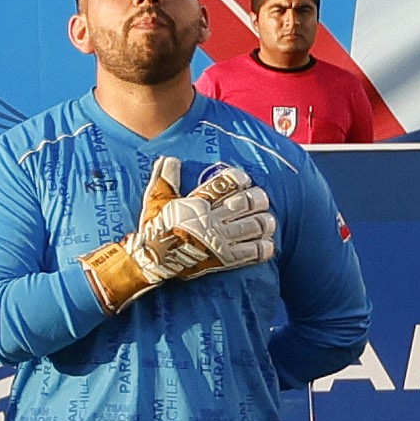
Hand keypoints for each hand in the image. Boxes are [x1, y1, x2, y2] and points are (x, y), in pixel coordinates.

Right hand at [82, 157, 275, 310]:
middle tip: (260, 200)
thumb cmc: (153, 230)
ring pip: (254, 226)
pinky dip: (263, 248)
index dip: (239, 179)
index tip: (243, 179)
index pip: (227, 184)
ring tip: (268, 222)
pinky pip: (251, 252)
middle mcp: (213, 219)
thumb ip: (165, 179)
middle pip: (247, 203)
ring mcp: (220, 240)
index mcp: (198, 203)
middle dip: (258, 199)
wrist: (151, 261)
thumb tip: (170, 159)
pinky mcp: (224, 260)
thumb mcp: (155, 201)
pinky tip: (268, 245)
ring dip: (265, 223)